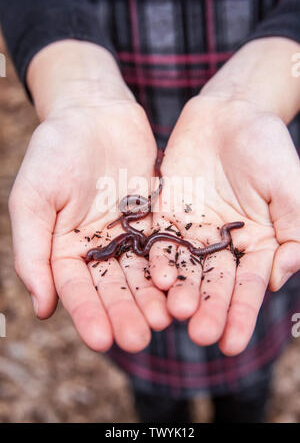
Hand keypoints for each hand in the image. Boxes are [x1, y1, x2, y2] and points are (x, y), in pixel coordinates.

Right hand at [9, 41, 170, 353]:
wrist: (93, 112)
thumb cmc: (54, 151)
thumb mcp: (32, 197)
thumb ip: (32, 251)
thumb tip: (42, 308)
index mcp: (64, 249)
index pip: (76, 289)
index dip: (87, 314)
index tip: (100, 341)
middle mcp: (97, 249)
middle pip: (113, 287)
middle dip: (125, 313)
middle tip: (141, 340)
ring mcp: (127, 235)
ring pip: (142, 273)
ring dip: (152, 299)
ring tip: (166, 322)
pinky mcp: (154, 219)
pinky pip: (164, 247)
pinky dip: (171, 267)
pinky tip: (181, 287)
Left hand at [149, 95, 299, 355]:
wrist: (231, 113)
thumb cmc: (268, 148)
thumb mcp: (291, 188)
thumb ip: (294, 232)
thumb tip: (281, 277)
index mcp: (257, 243)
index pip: (248, 286)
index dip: (240, 314)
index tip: (230, 344)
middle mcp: (223, 244)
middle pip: (213, 282)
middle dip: (208, 309)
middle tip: (199, 335)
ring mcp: (193, 230)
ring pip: (185, 267)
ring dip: (181, 291)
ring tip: (175, 314)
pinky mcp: (166, 214)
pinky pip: (160, 240)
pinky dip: (157, 259)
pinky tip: (154, 279)